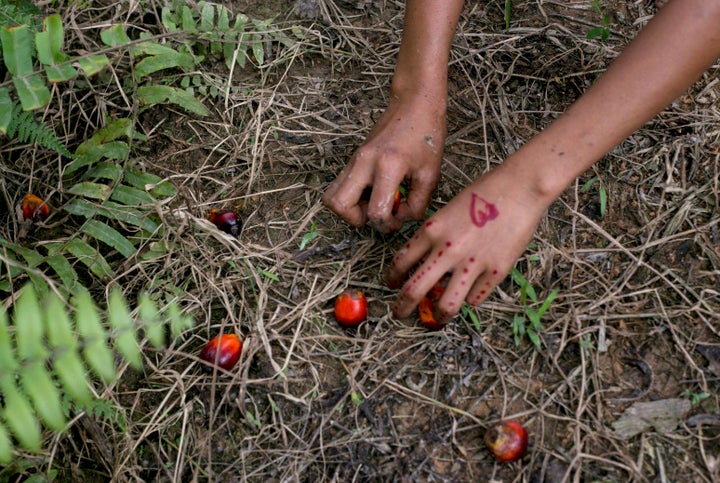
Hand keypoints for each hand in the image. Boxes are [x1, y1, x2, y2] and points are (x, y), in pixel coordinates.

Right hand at [322, 92, 445, 233]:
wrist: (413, 102)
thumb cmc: (427, 134)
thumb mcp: (430, 173)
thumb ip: (417, 203)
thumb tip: (403, 218)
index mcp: (388, 166)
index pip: (375, 212)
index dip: (387, 226)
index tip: (399, 220)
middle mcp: (364, 163)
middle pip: (338, 205)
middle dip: (356, 219)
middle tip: (377, 214)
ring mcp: (355, 159)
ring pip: (331, 196)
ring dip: (349, 208)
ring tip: (372, 203)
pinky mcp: (353, 158)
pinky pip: (339, 185)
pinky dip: (351, 196)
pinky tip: (372, 191)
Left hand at [386, 162, 548, 324]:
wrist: (519, 188)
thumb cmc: (484, 194)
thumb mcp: (448, 211)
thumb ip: (434, 237)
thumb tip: (427, 265)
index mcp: (431, 231)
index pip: (400, 263)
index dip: (392, 279)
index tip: (392, 285)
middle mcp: (447, 250)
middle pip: (413, 291)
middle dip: (401, 308)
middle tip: (399, 314)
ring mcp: (471, 264)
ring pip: (445, 306)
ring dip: (438, 316)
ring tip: (438, 318)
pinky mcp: (496, 272)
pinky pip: (476, 298)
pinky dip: (471, 299)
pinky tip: (471, 294)